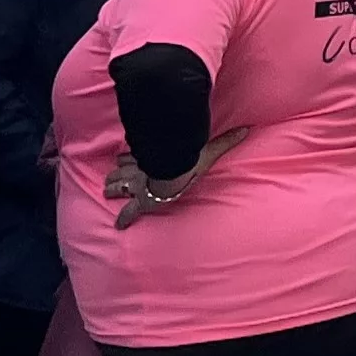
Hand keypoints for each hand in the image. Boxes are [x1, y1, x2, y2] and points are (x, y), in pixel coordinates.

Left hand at [106, 127, 249, 225]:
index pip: (132, 156)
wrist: (172, 177)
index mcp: (151, 159)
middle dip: (114, 176)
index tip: (121, 159)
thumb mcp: (207, 151)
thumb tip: (246, 129)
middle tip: (110, 181)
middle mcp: (139, 171)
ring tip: (109, 193)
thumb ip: (225, 141)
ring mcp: (137, 187)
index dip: (126, 159)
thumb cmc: (186, 164)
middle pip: (119, 172)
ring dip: (113, 189)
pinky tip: (119, 226)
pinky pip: (128, 213)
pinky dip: (123, 219)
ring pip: (116, 187)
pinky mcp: (140, 204)